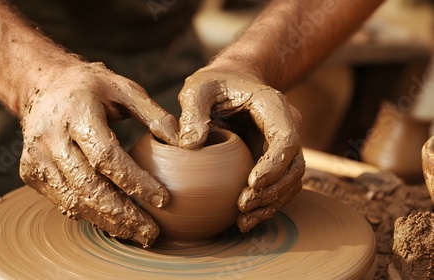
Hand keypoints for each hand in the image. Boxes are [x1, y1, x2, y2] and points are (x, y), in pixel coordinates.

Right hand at [18, 62, 178, 246]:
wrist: (41, 86)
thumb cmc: (90, 87)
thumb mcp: (125, 89)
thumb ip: (154, 115)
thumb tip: (184, 144)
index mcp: (77, 113)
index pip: (107, 156)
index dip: (135, 182)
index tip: (163, 200)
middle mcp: (51, 138)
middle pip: (88, 186)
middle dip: (123, 215)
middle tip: (151, 233)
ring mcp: (37, 158)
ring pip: (74, 201)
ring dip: (107, 222)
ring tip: (137, 234)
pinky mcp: (31, 173)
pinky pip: (62, 201)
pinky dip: (89, 215)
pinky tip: (113, 222)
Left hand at [178, 65, 304, 231]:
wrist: (231, 81)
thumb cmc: (214, 83)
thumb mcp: (198, 88)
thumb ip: (193, 112)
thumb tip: (189, 146)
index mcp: (274, 107)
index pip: (286, 139)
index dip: (274, 164)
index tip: (252, 183)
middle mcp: (286, 127)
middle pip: (294, 166)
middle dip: (273, 190)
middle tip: (243, 205)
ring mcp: (281, 146)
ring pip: (290, 181)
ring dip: (272, 202)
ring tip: (243, 219)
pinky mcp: (272, 160)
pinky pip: (278, 186)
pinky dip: (267, 204)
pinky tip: (245, 219)